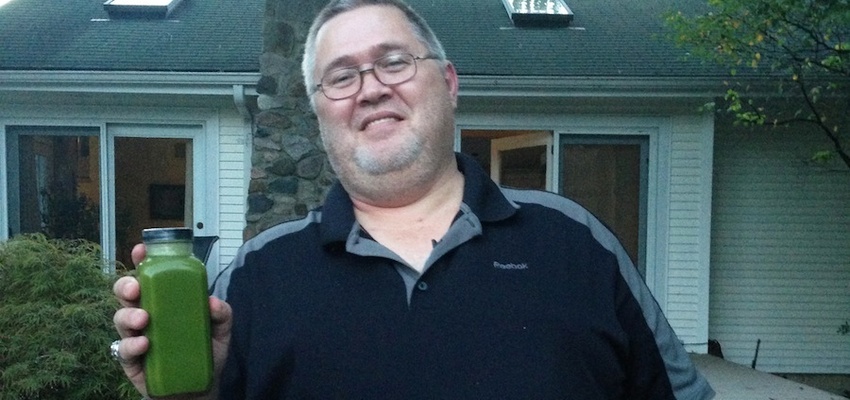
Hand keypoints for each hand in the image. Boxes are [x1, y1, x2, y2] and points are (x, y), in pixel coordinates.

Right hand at [112, 243, 232, 398]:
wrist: (198, 390)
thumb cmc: (204, 354)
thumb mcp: (220, 332)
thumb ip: (222, 315)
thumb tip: (213, 302)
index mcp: (165, 302)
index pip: (150, 277)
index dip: (142, 262)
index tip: (141, 250)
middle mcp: (146, 315)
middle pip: (126, 293)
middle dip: (126, 285)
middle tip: (136, 287)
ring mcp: (135, 337)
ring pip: (120, 318)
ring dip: (128, 314)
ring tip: (144, 318)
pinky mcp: (131, 361)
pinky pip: (123, 349)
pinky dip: (131, 344)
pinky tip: (144, 344)